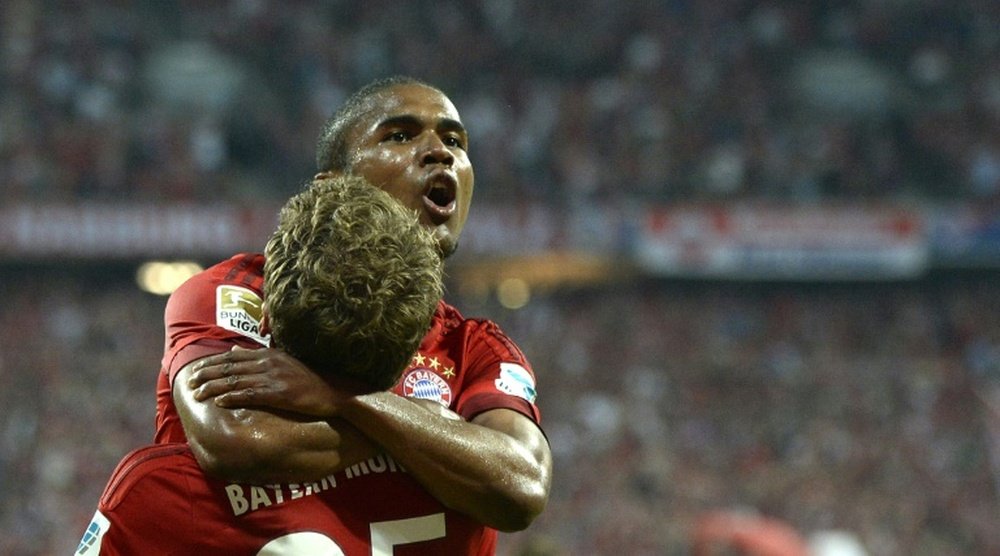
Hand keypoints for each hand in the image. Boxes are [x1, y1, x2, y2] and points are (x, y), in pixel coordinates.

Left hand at [186, 346, 350, 416]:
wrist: (333, 391)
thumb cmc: (310, 379)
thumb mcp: (286, 361)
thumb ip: (262, 356)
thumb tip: (236, 351)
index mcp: (269, 353)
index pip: (233, 356)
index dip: (211, 363)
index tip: (196, 370)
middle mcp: (268, 362)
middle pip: (229, 367)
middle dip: (206, 374)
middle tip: (189, 382)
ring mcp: (273, 378)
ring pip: (235, 381)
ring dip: (213, 387)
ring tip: (197, 394)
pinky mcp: (279, 393)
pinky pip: (250, 394)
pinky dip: (233, 398)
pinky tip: (219, 402)